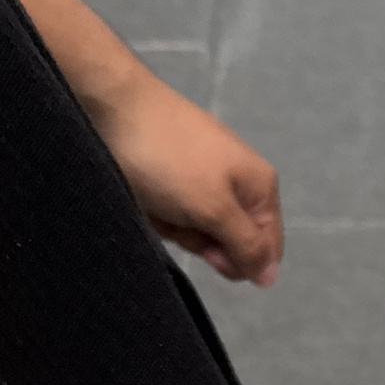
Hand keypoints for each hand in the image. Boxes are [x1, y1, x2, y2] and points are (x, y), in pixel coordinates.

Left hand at [95, 67, 283, 285]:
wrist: (114, 106)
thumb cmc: (168, 159)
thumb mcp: (214, 208)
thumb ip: (247, 245)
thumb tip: (270, 278)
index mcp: (260, 187)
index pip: (265, 249)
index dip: (237, 260)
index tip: (209, 253)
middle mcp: (239, 182)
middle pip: (229, 240)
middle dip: (201, 239)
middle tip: (179, 218)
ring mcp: (206, 175)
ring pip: (198, 227)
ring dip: (175, 224)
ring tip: (156, 200)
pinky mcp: (175, 172)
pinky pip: (174, 210)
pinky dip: (159, 210)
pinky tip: (145, 193)